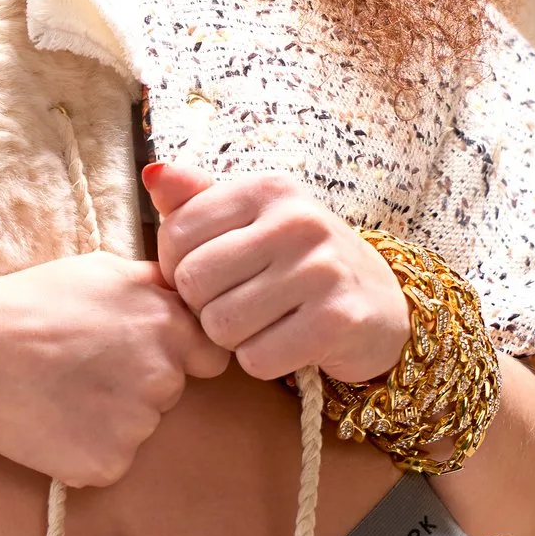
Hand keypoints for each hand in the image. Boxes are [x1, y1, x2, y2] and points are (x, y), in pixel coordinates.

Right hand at [0, 254, 231, 489]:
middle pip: (169, 393)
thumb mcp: (101, 270)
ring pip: (136, 429)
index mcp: (170, 326)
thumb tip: (184, 291)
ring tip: (58, 391)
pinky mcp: (108, 464)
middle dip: (137, 385)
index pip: (212, 357)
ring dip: (108, 419)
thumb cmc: (30, 303)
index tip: (145, 355)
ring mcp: (138, 425)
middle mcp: (165, 377)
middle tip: (82, 368)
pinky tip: (50, 423)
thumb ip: (154, 286)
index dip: (182, 356)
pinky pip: (107, 462)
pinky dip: (83, 451)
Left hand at [144, 163, 408, 387]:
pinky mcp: (338, 319)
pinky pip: (258, 359)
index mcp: (269, 189)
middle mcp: (297, 221)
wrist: (382, 303)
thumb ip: (197, 200)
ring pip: (222, 326)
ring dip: (234, 339)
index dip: (178, 268)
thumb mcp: (253, 220)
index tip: (209, 276)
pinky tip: (288, 344)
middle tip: (238, 305)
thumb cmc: (300, 261)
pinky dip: (264, 362)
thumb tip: (152, 173)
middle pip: (195, 282)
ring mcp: (322, 268)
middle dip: (205, 307)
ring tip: (264, 324)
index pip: (177, 232)